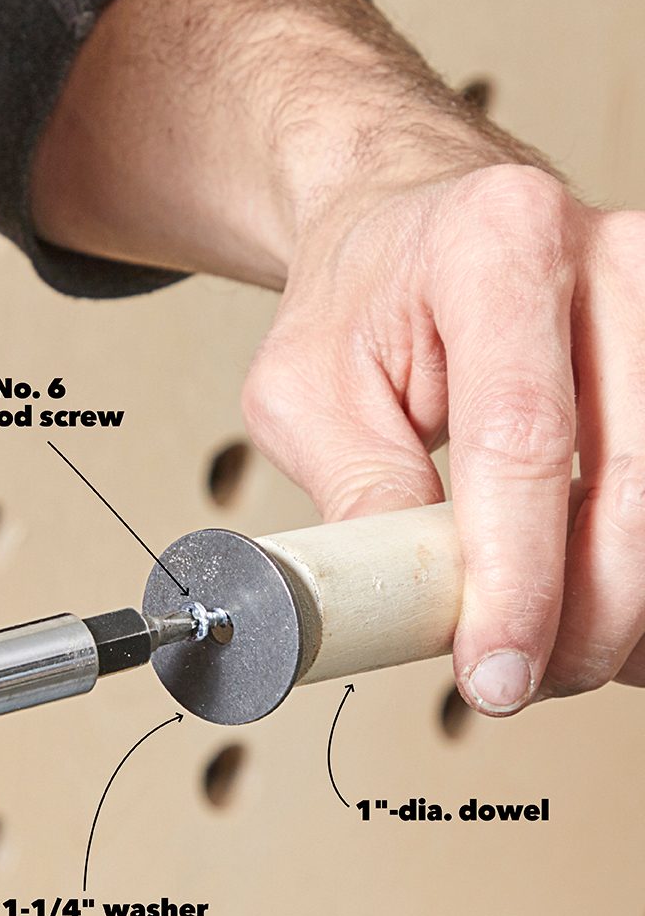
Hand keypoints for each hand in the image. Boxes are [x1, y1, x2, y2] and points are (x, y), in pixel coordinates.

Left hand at [31, 0, 639, 712]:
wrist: (408, 233)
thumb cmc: (354, 303)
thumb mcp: (305, 393)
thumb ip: (359, 494)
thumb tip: (414, 609)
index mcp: (493, 250)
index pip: (522, 442)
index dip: (516, 577)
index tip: (493, 672)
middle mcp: (606, 261)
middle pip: (629, 480)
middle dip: (582, 614)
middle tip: (517, 683)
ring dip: (624, 602)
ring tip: (555, 659)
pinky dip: (637, 564)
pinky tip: (606, 612)